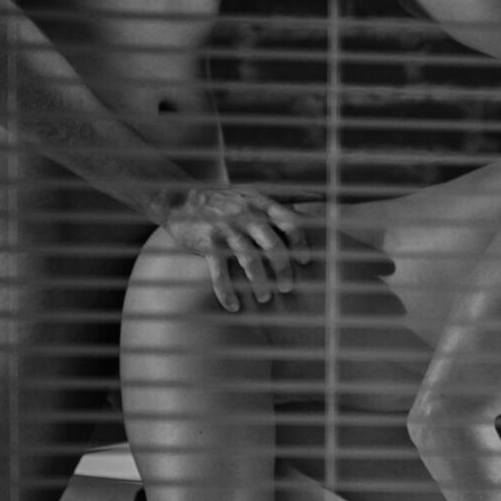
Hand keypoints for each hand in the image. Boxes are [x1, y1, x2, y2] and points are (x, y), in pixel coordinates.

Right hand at [159, 186, 310, 310]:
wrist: (180, 199)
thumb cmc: (226, 200)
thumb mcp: (255, 193)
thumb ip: (287, 198)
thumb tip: (320, 198)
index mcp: (261, 204)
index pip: (289, 222)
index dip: (300, 243)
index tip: (305, 262)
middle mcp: (245, 215)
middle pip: (273, 244)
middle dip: (283, 269)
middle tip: (287, 288)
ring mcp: (225, 229)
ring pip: (249, 260)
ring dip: (259, 283)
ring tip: (264, 298)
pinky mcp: (207, 243)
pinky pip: (219, 272)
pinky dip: (226, 292)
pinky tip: (233, 306)